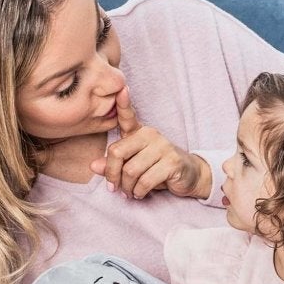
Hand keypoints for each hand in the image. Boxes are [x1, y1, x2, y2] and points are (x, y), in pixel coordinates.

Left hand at [91, 90, 209, 199]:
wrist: (189, 176)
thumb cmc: (158, 169)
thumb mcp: (133, 166)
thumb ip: (113, 164)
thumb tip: (93, 166)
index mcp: (139, 132)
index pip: (128, 117)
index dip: (124, 104)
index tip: (122, 89)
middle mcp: (150, 135)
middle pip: (118, 153)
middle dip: (112, 174)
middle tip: (113, 187)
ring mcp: (163, 147)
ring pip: (131, 170)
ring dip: (127, 187)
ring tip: (129, 193)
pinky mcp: (172, 163)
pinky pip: (146, 180)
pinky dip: (139, 191)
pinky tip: (140, 194)